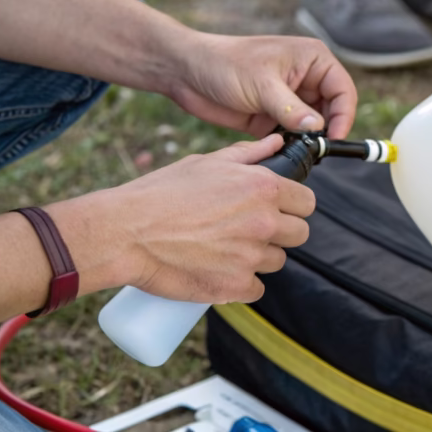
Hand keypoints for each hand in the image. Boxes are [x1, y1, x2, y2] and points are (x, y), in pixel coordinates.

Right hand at [103, 134, 313, 303]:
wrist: (125, 232)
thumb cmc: (161, 193)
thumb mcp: (206, 163)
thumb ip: (248, 154)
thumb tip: (276, 144)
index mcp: (262, 188)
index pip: (307, 203)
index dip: (293, 206)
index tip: (278, 209)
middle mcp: (263, 222)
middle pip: (299, 234)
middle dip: (280, 232)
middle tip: (248, 230)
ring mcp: (251, 257)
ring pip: (276, 261)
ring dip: (259, 257)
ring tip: (225, 248)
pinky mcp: (236, 286)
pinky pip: (255, 288)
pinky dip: (241, 283)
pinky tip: (219, 270)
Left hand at [166, 34, 357, 138]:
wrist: (187, 73)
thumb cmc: (224, 64)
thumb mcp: (262, 85)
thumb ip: (292, 109)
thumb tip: (318, 128)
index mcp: (312, 59)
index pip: (343, 89)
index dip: (343, 115)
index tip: (333, 138)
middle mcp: (305, 78)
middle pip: (332, 110)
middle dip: (326, 130)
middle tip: (316, 150)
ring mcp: (290, 99)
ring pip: (313, 126)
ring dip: (308, 140)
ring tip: (299, 151)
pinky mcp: (274, 117)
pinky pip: (293, 136)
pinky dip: (292, 145)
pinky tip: (283, 151)